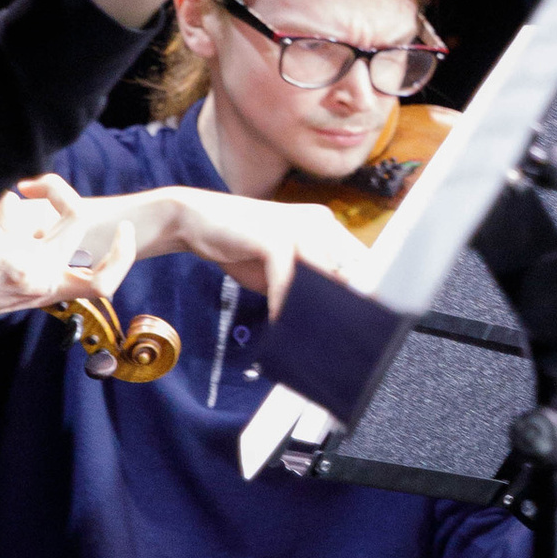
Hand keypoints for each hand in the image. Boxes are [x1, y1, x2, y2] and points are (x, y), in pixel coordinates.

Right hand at [133, 185, 377, 310]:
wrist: (197, 221)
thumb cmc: (242, 247)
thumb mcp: (282, 268)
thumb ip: (307, 284)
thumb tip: (331, 316)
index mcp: (326, 225)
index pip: (358, 261)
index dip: (359, 292)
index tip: (359, 323)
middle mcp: (319, 221)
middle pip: (345, 271)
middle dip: (338, 305)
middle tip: (333, 336)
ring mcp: (299, 226)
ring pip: (322, 276)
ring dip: (312, 308)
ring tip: (306, 334)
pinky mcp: (276, 235)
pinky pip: (288, 279)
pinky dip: (282, 304)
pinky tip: (276, 320)